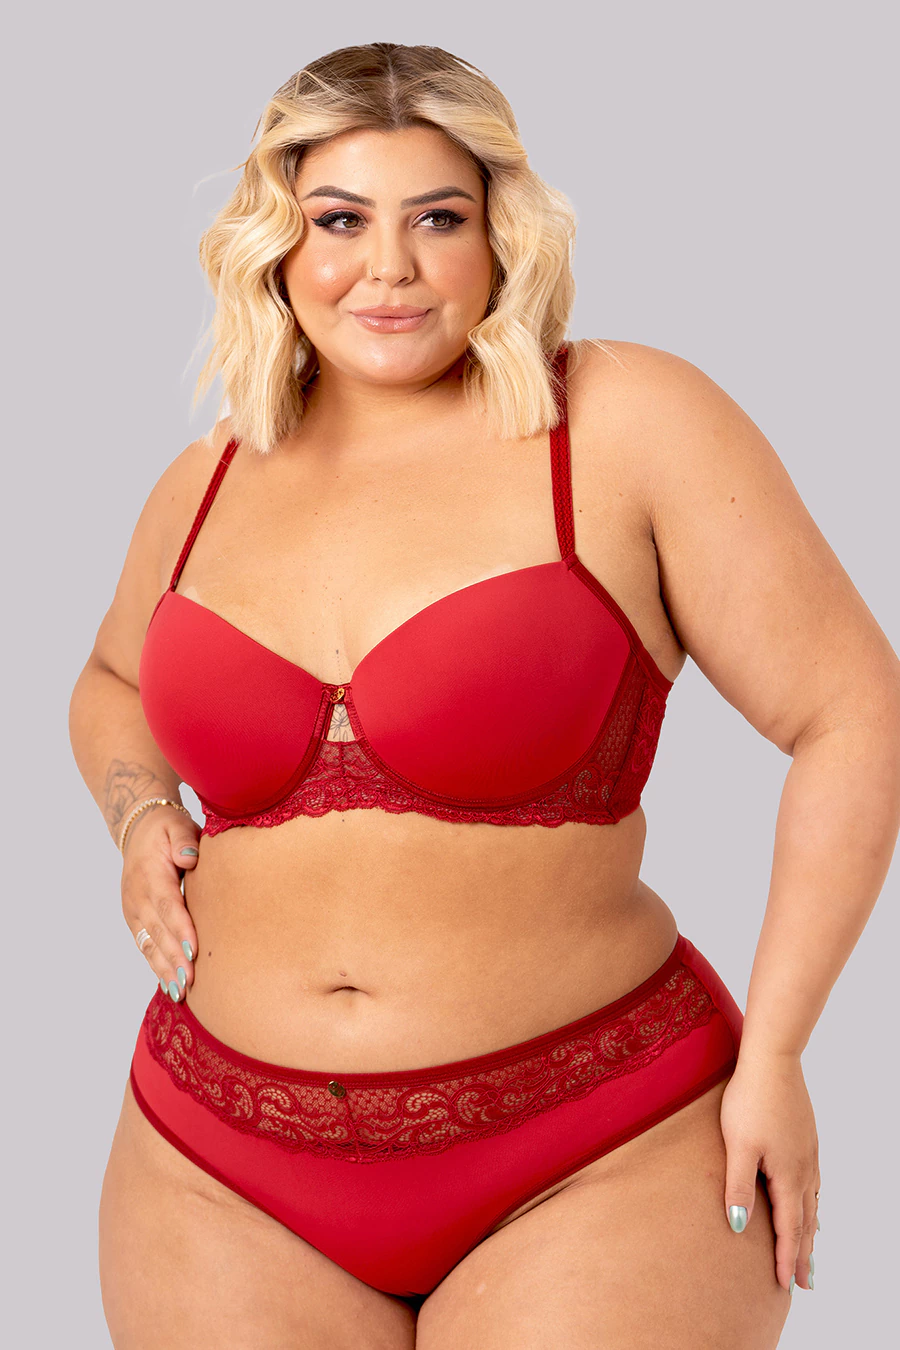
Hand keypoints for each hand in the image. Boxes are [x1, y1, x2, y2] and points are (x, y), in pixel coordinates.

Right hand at [120, 801, 200, 1001]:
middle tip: (190, 981)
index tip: (195, 950)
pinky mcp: (135, 920)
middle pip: (158, 932)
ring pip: (148, 945)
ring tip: (180, 992)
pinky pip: (144, 946)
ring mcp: (133, 911)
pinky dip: (156, 966)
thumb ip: (183, 840)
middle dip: (174, 958)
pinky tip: (169, 985)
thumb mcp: (176, 825)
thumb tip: (189, 857)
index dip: (181, 929)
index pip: (168, 906)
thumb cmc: (166, 830)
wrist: (138, 831)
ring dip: (164, 969)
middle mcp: (137, 897)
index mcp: (150, 875)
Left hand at [719, 1051, 819, 1293]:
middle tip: (804, 1283)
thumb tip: (740, 1228)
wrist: (773, 1060)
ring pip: (812, 1202)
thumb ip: (739, 1186)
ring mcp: (808, 1153)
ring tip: (810, 1250)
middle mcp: (804, 1169)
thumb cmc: (750, 1100)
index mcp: (788, 1175)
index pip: (788, 1228)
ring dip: (810, 1230)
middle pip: (806, 1221)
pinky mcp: (805, 1138)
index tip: (785, 1286)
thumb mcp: (738, 1145)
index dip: (786, 1258)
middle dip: (804, 1253)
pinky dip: (812, 1203)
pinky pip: (813, 1182)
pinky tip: (808, 1201)